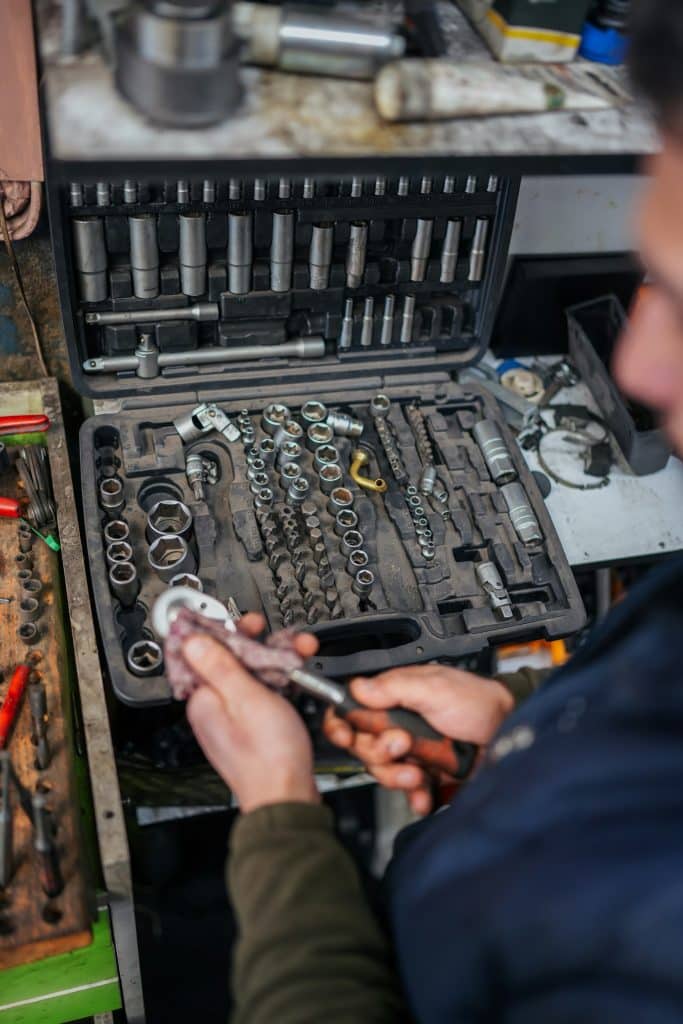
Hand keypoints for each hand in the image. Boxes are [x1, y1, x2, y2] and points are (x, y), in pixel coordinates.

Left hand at [184, 614, 320, 812]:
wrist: (288, 799)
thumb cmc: (269, 758)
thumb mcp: (246, 699)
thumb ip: (219, 666)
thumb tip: (191, 640)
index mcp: (204, 700)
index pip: (206, 653)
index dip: (227, 632)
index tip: (247, 622)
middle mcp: (215, 709)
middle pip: (232, 663)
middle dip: (259, 645)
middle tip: (280, 637)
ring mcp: (234, 720)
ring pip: (251, 677)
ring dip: (275, 661)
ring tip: (299, 653)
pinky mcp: (253, 729)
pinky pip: (263, 695)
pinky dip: (279, 683)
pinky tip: (295, 678)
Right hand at [323, 665, 513, 814]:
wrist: (510, 736)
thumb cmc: (479, 704)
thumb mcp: (435, 687)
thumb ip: (394, 687)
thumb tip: (358, 688)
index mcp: (396, 698)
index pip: (353, 711)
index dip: (342, 725)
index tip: (344, 735)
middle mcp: (400, 725)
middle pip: (363, 746)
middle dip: (378, 750)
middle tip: (401, 743)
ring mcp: (413, 753)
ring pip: (382, 771)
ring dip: (395, 774)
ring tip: (417, 771)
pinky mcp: (427, 777)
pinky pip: (407, 793)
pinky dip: (415, 795)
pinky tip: (426, 790)